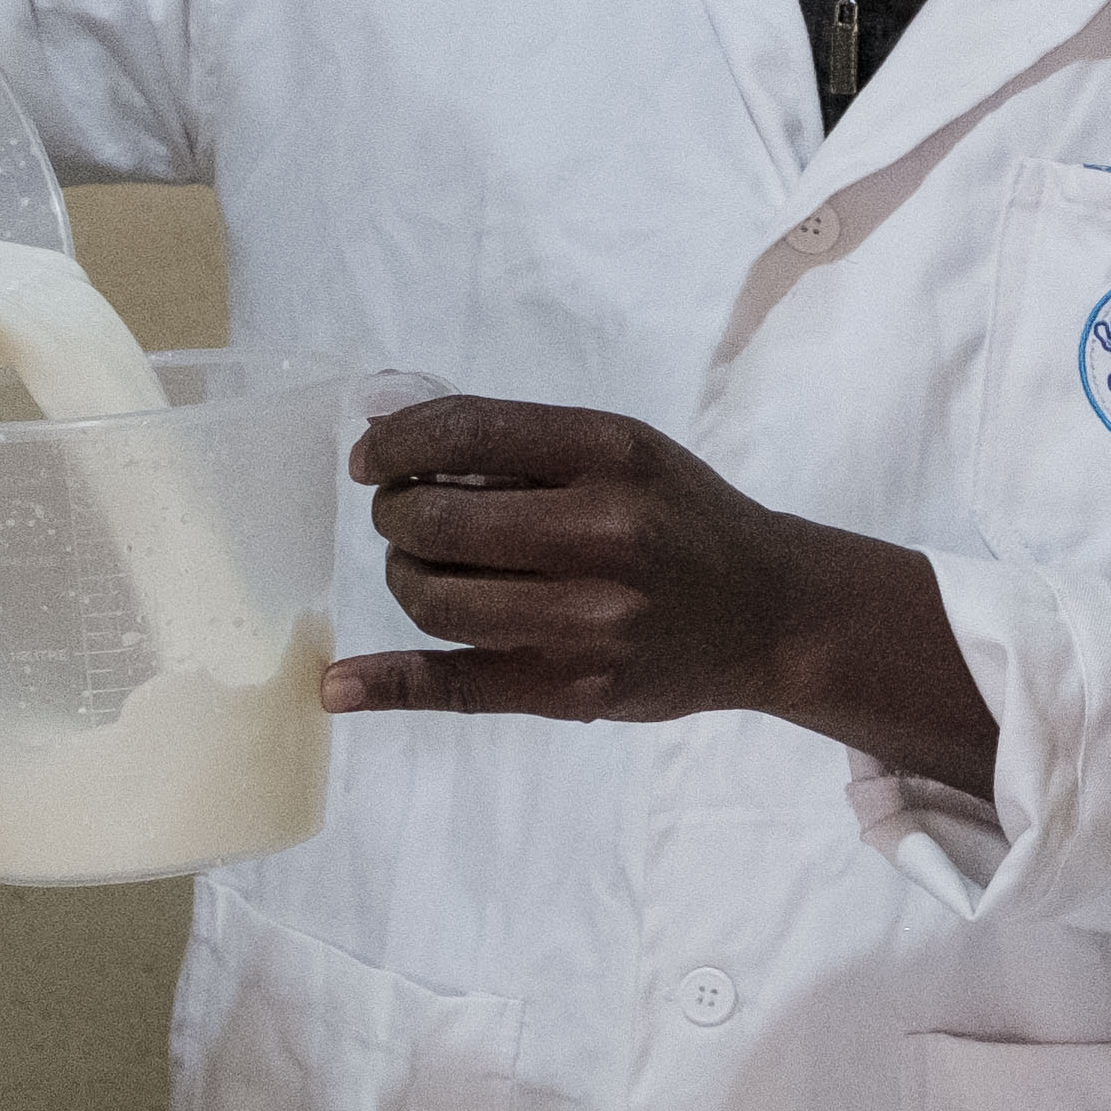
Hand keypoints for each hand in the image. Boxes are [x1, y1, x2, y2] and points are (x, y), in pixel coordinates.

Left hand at [336, 398, 997, 790]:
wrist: (772, 614)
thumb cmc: (686, 519)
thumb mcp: (626, 451)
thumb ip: (520, 441)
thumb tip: (387, 421)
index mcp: (611, 454)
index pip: (465, 434)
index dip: (395, 444)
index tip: (372, 460)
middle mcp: (601, 533)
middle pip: (435, 523)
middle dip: (397, 516)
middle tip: (406, 519)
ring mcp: (588, 620)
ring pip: (434, 600)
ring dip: (407, 580)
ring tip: (429, 571)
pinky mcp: (573, 690)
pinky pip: (456, 685)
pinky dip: (386, 684)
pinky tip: (338, 684)